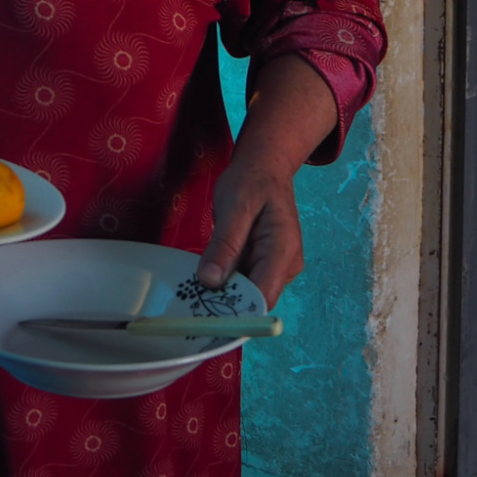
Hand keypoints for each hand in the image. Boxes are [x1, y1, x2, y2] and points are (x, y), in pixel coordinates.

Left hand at [199, 150, 305, 305]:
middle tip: (190, 294)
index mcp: (283, 250)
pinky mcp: (267, 265)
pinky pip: (245, 280)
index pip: (261, 296)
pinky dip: (226, 279)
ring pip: (247, 291)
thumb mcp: (233, 207)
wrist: (265, 167)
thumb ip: (224, 244)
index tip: (201, 310)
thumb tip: (209, 281)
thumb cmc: (251, 181)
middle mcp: (287, 265)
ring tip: (196, 282)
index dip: (233, 309)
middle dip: (224, 299)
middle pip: (253, 298)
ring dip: (223, 289)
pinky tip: (209, 271)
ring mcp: (278, 267)